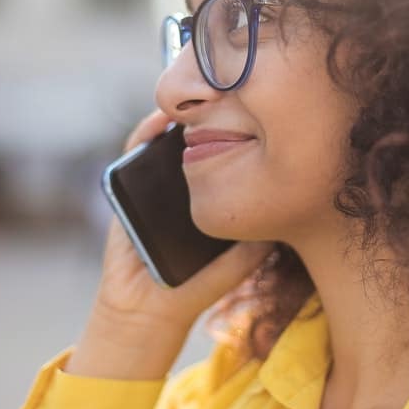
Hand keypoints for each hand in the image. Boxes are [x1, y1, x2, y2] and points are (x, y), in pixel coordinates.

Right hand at [68, 110, 273, 378]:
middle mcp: (181, 188)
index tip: (255, 119)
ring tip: (196, 97)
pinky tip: (160, 122)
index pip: (224, 159)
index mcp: (208, 200)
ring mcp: (154, 185)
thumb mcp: (231, 267)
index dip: (235, 137)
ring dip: (177, 118)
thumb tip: (281, 224)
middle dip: (209, 118)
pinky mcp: (127, 188)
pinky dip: (144, 133)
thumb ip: (251, 250)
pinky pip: (134, 152)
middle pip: (196, 143)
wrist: (146, 312)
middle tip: (227, 96)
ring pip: (166, 141)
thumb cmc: (191, 290)